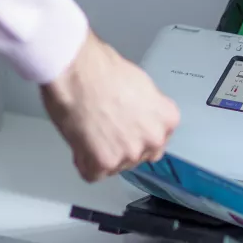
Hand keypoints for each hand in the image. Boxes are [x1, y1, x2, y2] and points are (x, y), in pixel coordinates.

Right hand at [41, 30, 179, 181]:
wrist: (76, 69)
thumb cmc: (100, 69)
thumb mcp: (140, 85)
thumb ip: (146, 110)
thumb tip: (139, 118)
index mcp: (166, 119)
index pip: (156, 140)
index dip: (134, 133)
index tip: (124, 128)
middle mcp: (153, 139)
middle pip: (137, 156)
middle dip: (120, 146)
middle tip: (104, 126)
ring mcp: (129, 154)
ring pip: (114, 166)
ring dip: (100, 153)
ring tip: (90, 127)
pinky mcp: (104, 163)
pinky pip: (91, 174)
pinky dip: (82, 161)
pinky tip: (80, 140)